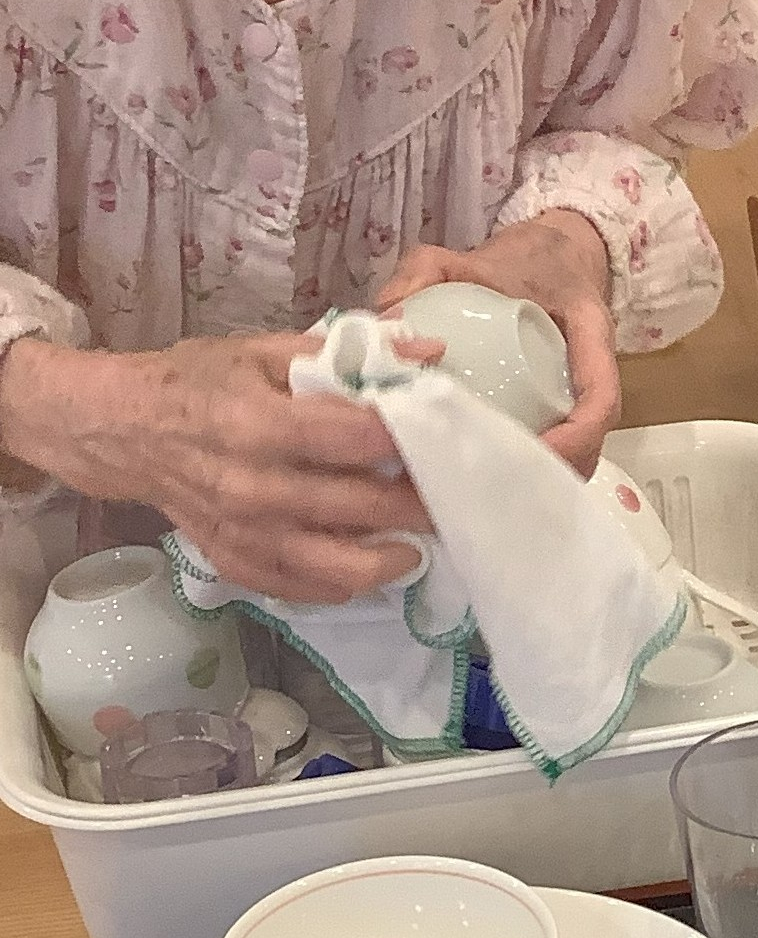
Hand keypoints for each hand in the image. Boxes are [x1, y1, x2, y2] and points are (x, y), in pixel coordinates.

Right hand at [0, 332, 439, 602]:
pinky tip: (371, 566)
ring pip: (337, 565)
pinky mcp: (234, 562)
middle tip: (455, 494)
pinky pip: (300, 587)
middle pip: (359, 507)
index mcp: (259, 426)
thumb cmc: (197, 383)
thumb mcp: (263, 350)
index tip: (443, 435)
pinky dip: (342, 583)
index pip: (356, 440)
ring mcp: (244, 533)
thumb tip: (426, 349)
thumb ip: (345, 351)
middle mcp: (254, 488)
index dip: (408, 439)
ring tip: (422, 542)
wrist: (122, 432)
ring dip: (391, 558)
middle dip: (418, 505)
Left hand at [376, 210, 620, 475]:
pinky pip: (554, 452)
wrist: (551, 255)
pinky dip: (523, 473)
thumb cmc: (517, 260)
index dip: (573, 440)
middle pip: (588, 448)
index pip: (600, 400)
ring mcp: (581, 399)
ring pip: (574, 459)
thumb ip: (424, 271)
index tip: (526, 455)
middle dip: (544, 477)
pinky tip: (475, 484)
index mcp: (590, 333)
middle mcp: (593, 376)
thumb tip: (385, 318)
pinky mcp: (564, 413)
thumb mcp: (465, 254)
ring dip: (533, 484)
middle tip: (483, 490)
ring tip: (475, 496)